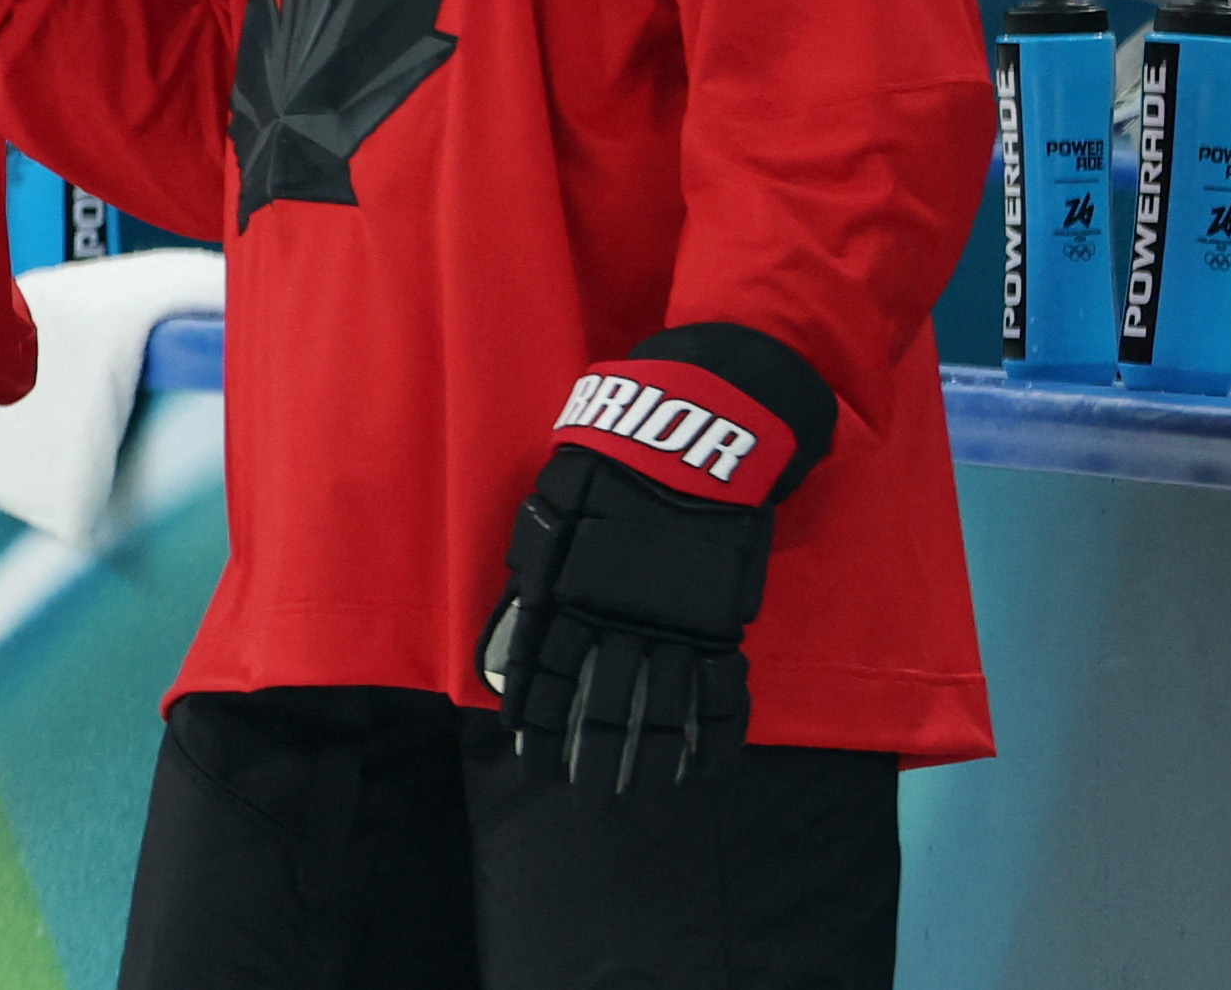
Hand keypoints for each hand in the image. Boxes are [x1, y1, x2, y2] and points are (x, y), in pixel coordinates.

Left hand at [477, 326, 835, 793]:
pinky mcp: (717, 621)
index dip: (534, 710)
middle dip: (583, 748)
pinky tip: (706, 768)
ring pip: (652, 706)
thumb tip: (513, 621)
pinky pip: (717, 689)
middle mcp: (615, 617)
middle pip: (596, 698)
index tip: (525, 750)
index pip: (544, 666)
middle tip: (577, 790)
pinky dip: (715, 733)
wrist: (690, 436)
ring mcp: (669, 624)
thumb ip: (533, 568)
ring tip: (630, 793)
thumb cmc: (608, 460)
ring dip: (640, 754)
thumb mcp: (552, 504)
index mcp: (569, 589)